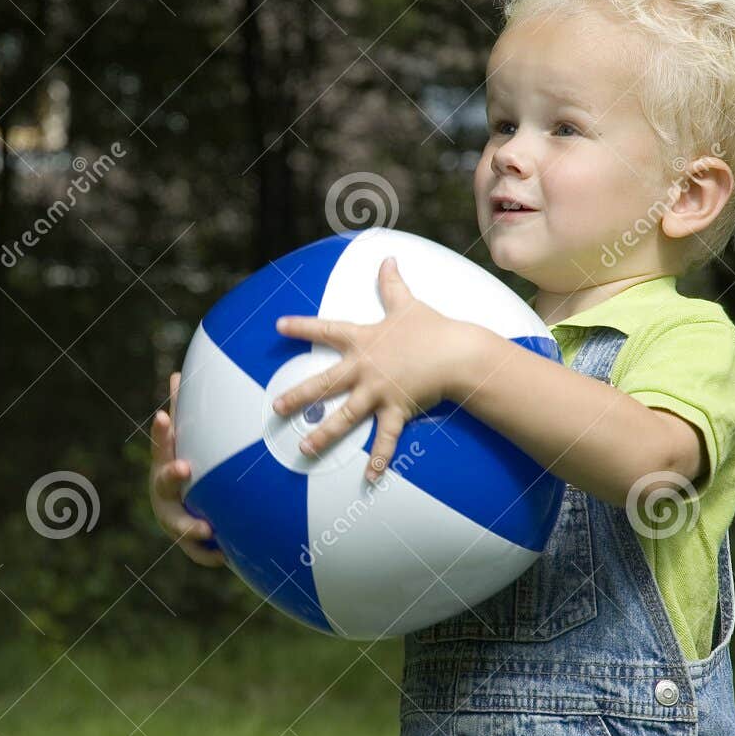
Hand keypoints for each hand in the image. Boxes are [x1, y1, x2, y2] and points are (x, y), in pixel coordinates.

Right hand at [148, 370, 226, 567]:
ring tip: (206, 529)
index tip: (164, 417)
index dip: (162, 432)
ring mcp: (173, 518)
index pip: (163, 446)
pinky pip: (199, 552)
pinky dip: (209, 554)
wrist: (191, 518)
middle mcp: (164, 493)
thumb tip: (178, 373)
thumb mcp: (185, 446)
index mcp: (166, 465)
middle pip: (164, 483)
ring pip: (178, 525)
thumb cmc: (189, 473)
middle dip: (172, 475)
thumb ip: (182, 414)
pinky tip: (226, 556)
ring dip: (190, 526)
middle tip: (184, 468)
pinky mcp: (188, 544)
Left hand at [272, 256, 467, 481]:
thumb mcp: (407, 302)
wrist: (459, 352)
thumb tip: (388, 257)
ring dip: (323, 434)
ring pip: (344, 416)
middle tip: (275, 408)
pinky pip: (385, 438)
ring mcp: (378, 391)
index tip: (279, 326)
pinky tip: (368, 478)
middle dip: (297, 396)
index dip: (301, 326)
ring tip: (303, 449)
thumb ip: (391, 282)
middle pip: (323, 383)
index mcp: (362, 339)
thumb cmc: (432, 327)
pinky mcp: (397, 409)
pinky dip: (378, 459)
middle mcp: (364, 367)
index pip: (325, 329)